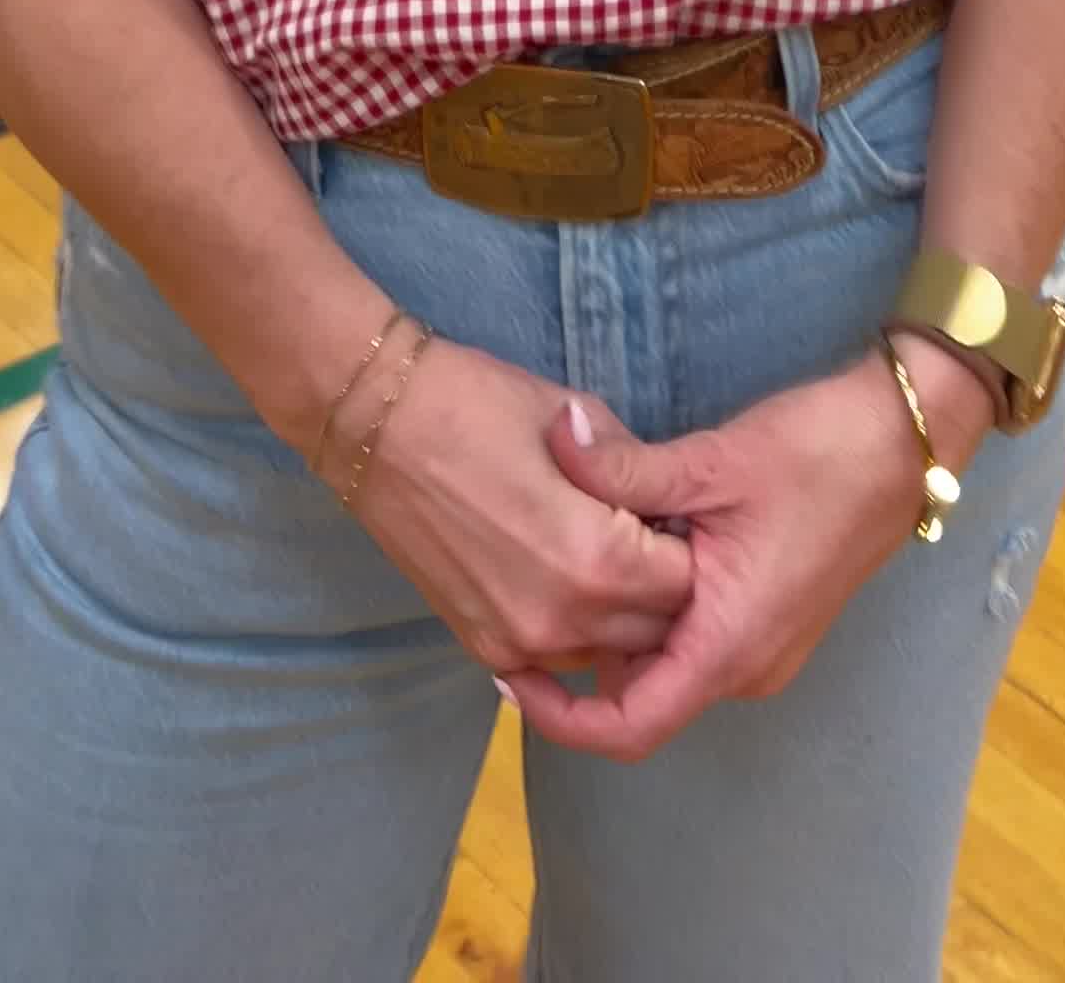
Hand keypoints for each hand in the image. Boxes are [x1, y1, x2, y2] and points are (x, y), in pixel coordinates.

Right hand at [342, 338, 693, 678]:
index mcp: (599, 558)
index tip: (671, 517)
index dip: (684, 545)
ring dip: (616, 619)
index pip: (683, 581)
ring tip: (600, 560)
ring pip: (602, 654)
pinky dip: (568, 631)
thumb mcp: (577, 419)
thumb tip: (662, 504)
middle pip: (651, 632)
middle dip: (659, 590)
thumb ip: (632, 473)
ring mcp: (518, 640)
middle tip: (643, 540)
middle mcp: (565, 618)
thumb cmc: (481, 404)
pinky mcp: (481, 645)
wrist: (381, 424)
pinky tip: (560, 583)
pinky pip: (550, 660)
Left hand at [502, 348, 997, 761]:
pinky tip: (626, 550)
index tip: (508, 673)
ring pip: (669, 666)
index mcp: (730, 646)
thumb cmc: (819, 453)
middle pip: (643, 698)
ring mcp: (766, 647)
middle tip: (521, 600)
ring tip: (563, 567)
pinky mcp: (773, 619)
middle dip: (580, 662)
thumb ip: (625, 469)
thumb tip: (556, 437)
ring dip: (620, 630)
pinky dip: (655, 613)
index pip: (628, 727)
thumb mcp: (714, 461)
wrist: (905, 439)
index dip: (559, 715)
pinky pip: (698, 641)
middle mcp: (748, 666)